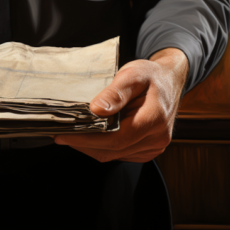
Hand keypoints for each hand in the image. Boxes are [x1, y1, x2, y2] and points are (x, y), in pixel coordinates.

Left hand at [54, 48, 188, 162]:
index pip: (115, 139)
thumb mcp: (133, 74)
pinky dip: (103, 148)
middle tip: (60, 135)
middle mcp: (157, 138)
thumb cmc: (151, 75)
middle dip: (83, 144)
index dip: (86, 140)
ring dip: (91, 147)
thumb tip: (96, 110)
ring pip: (114, 155)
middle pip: (113, 150)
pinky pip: (120, 154)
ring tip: (71, 134)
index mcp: (154, 119)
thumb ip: (115, 93)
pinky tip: (90, 136)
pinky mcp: (148, 149)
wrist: (169, 80)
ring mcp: (153, 146)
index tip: (64, 135)